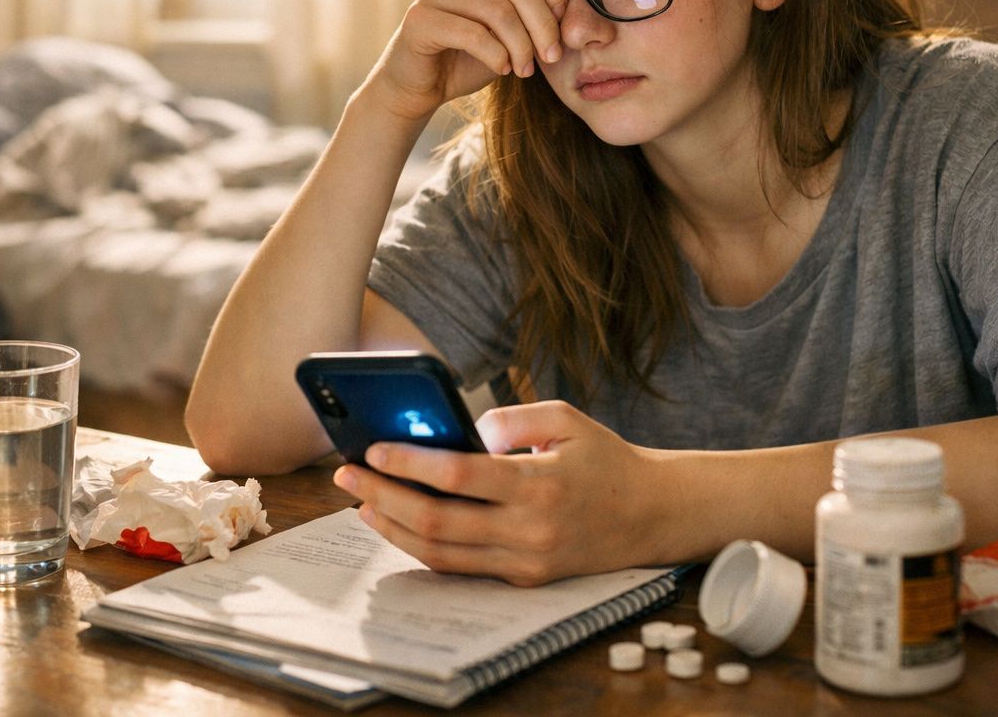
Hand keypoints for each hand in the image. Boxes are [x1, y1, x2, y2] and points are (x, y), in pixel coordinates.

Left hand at [331, 400, 664, 585]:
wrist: (650, 514)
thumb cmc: (604, 458)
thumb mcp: (565, 418)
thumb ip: (510, 418)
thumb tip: (457, 431)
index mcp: (540, 483)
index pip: (458, 476)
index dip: (409, 463)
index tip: (373, 447)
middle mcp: (530, 530)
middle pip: (436, 520)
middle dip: (381, 494)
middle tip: (346, 471)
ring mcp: (525, 561)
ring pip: (439, 552)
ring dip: (391, 527)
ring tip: (361, 499)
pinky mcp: (523, 579)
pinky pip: (459, 567)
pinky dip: (420, 546)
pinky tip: (395, 523)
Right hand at [361, 0, 568, 123]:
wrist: (421, 87)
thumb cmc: (470, 59)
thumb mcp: (512, 36)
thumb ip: (537, 17)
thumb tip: (578, 8)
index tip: (563, 26)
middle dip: (543, 25)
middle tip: (552, 57)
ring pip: (497, 10)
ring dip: (521, 46)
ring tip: (525, 70)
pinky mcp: (419, 20)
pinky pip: (471, 33)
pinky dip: (495, 55)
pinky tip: (502, 70)